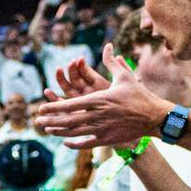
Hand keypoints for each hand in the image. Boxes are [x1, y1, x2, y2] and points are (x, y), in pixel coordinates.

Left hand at [34, 54, 170, 148]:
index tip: (41, 109)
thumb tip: (107, 47)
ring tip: (47, 130)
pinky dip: (73, 144)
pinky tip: (65, 141)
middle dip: (50, 121)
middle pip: (67, 121)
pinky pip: (85, 143)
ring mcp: (101, 129)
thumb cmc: (139, 95)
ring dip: (58, 132)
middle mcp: (97, 115)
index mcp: (98, 99)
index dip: (53, 107)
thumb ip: (111, 63)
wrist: (154, 117)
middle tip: (36, 122)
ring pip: (74, 133)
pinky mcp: (107, 139)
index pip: (70, 104)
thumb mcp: (125, 77)